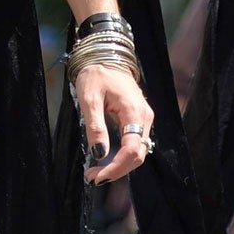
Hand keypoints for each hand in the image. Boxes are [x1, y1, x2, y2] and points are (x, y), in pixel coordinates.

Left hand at [75, 65, 154, 184]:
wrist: (106, 56)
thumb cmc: (96, 74)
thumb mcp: (89, 99)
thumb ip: (95, 126)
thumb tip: (99, 153)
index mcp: (134, 112)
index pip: (132, 150)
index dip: (116, 167)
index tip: (97, 176)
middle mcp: (144, 117)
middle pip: (137, 155)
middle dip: (116, 170)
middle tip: (92, 177)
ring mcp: (143, 119)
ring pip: (137, 152)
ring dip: (119, 166)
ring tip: (96, 171)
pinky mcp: (138, 120)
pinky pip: (133, 144)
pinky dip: (121, 157)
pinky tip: (105, 160)